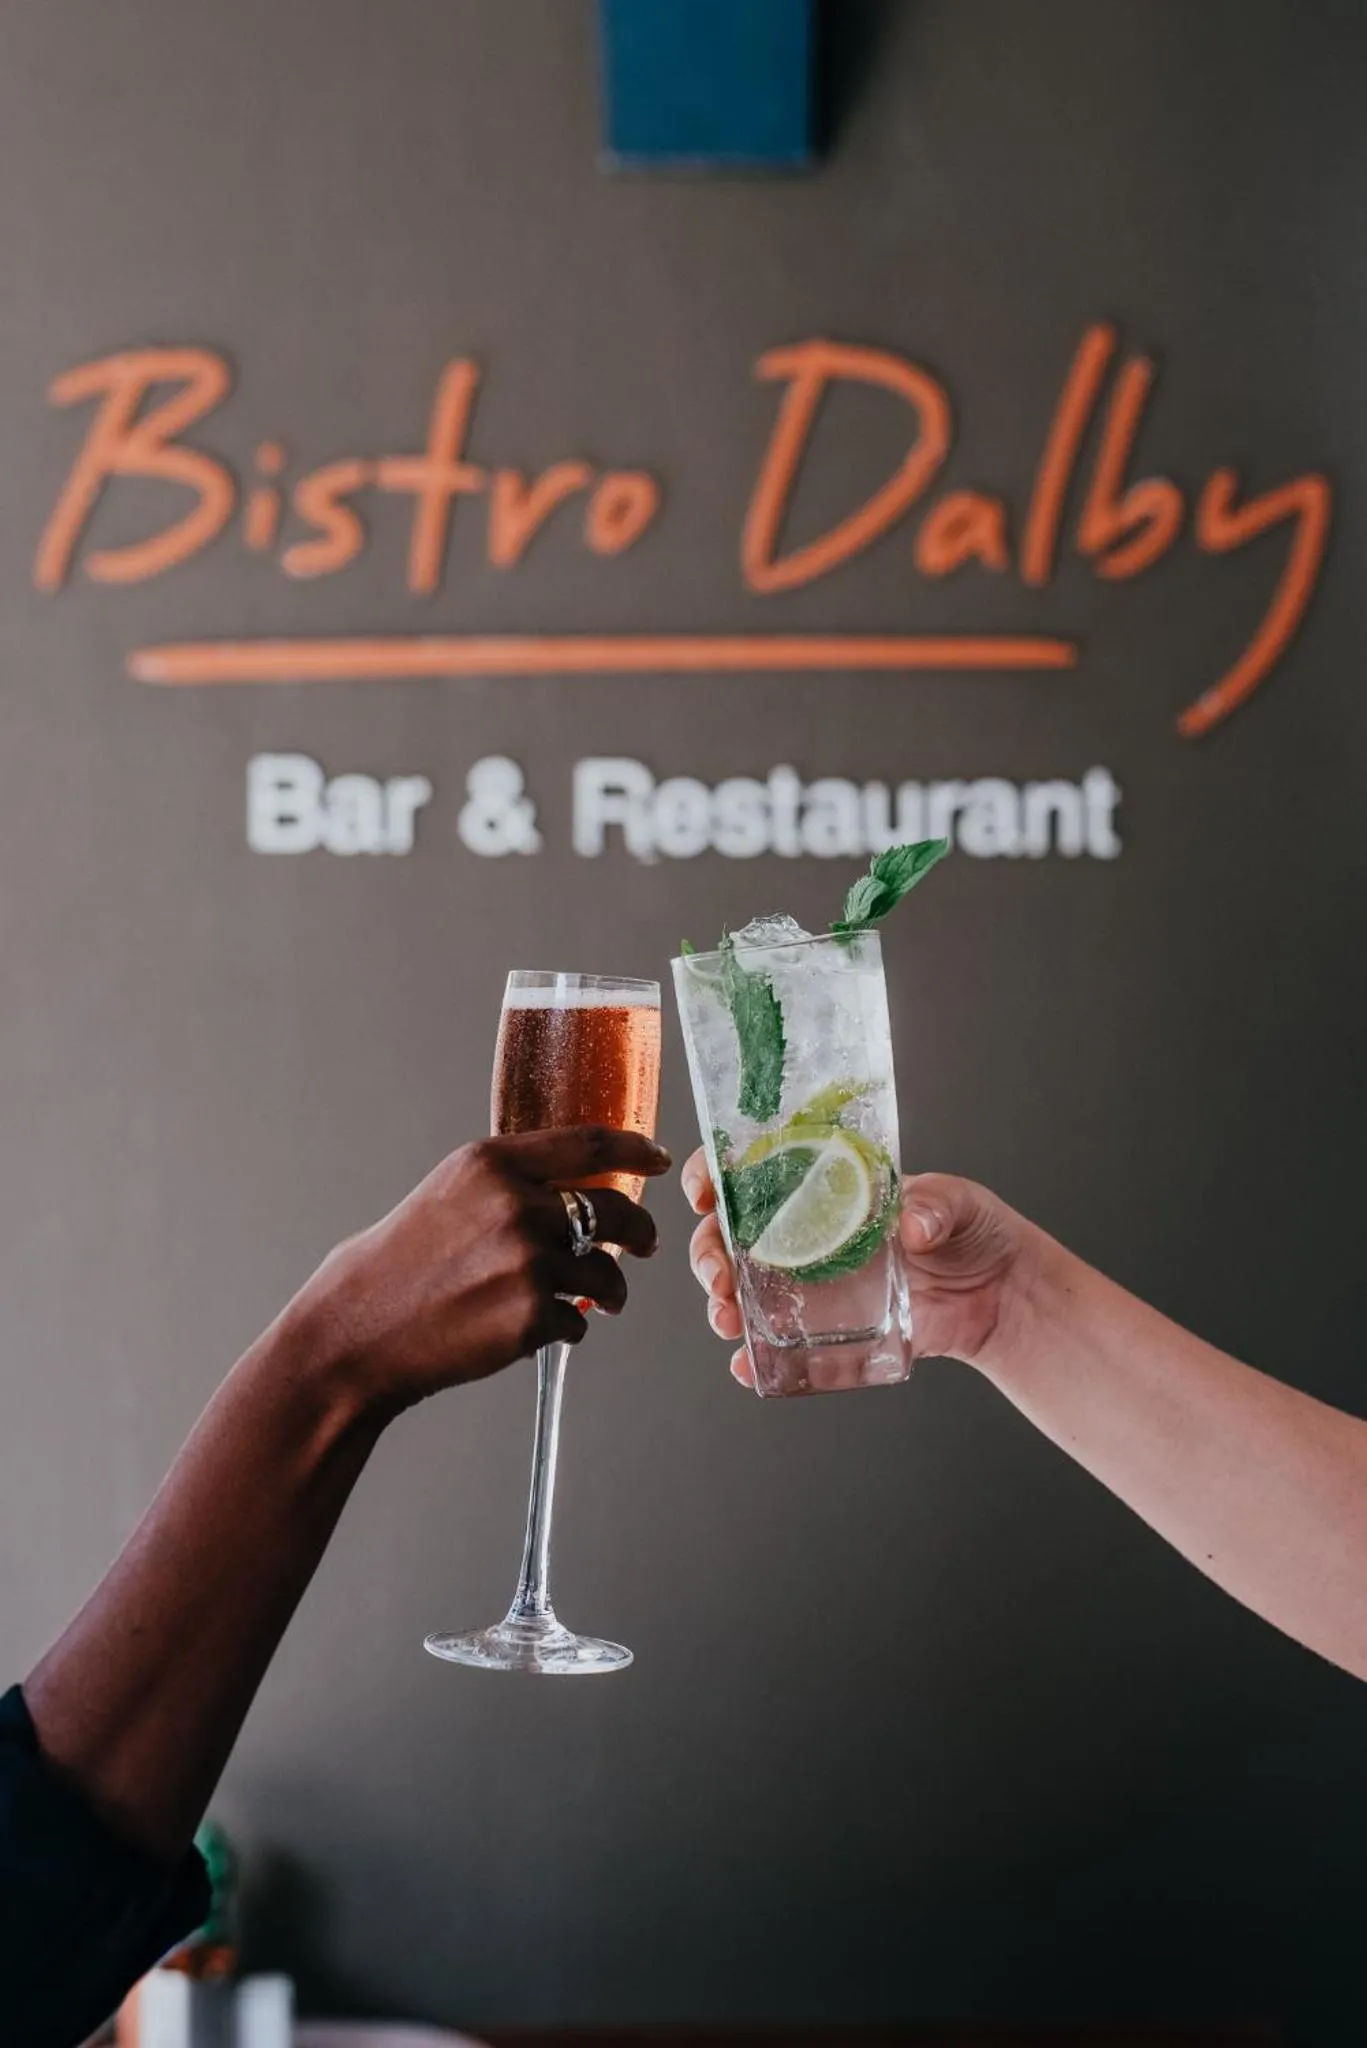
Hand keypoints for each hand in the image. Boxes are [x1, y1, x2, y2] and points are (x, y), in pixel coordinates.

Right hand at [294, 1127, 669, 1411]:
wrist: (358, 1330)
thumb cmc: (400, 1264)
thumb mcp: (450, 1193)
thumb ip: (511, 1182)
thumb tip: (578, 1186)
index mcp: (491, 1163)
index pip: (588, 1143)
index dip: (635, 1149)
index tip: (658, 1159)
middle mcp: (515, 1204)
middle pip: (615, 1210)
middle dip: (640, 1233)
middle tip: (643, 1246)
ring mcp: (526, 1262)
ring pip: (605, 1273)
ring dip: (609, 1291)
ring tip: (595, 1301)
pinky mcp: (530, 1316)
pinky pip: (579, 1321)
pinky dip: (567, 1328)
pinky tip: (534, 1328)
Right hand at [682, 1150, 1034, 1383]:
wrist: (1003, 1295)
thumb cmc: (975, 1231)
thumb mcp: (959, 1202)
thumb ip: (935, 1207)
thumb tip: (912, 1227)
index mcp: (826, 1187)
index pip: (753, 1170)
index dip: (715, 1176)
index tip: (705, 1193)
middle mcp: (807, 1235)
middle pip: (730, 1236)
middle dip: (708, 1254)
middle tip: (719, 1275)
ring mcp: (814, 1286)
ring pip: (743, 1292)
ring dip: (722, 1304)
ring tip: (726, 1319)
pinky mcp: (829, 1331)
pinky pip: (782, 1347)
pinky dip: (756, 1359)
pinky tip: (747, 1365)